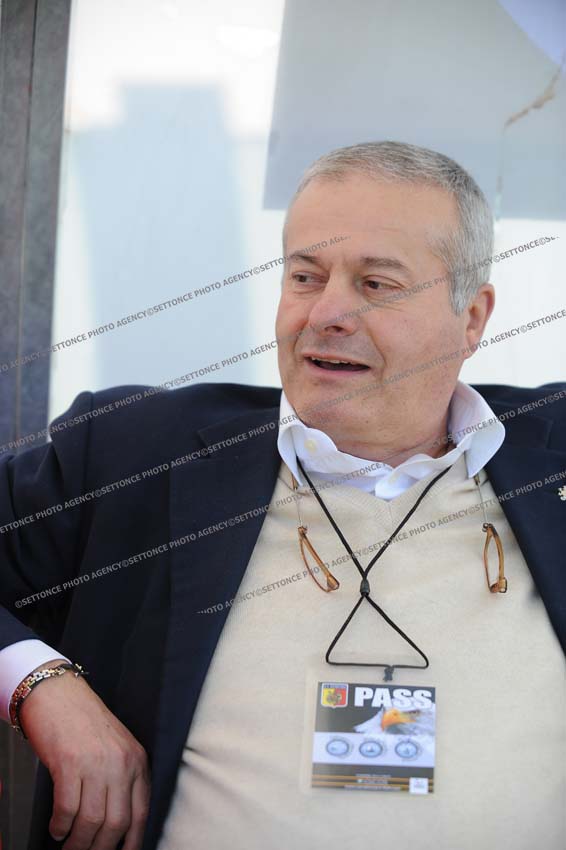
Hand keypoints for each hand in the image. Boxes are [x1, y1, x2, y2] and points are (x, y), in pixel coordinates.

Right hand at [19, 661, 150, 849]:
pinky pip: (67, 809)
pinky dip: (60, 825)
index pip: (141, 812)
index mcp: (137, 760)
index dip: (131, 842)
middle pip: (116, 824)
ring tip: (68, 845)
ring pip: (91, 822)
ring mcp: (96, 763)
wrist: (58, 695)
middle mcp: (121, 763)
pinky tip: (57, 828)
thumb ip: (121, 779)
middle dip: (100, 848)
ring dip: (78, 842)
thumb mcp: (116, 748)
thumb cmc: (84, 722)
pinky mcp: (69, 763)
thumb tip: (115, 825)